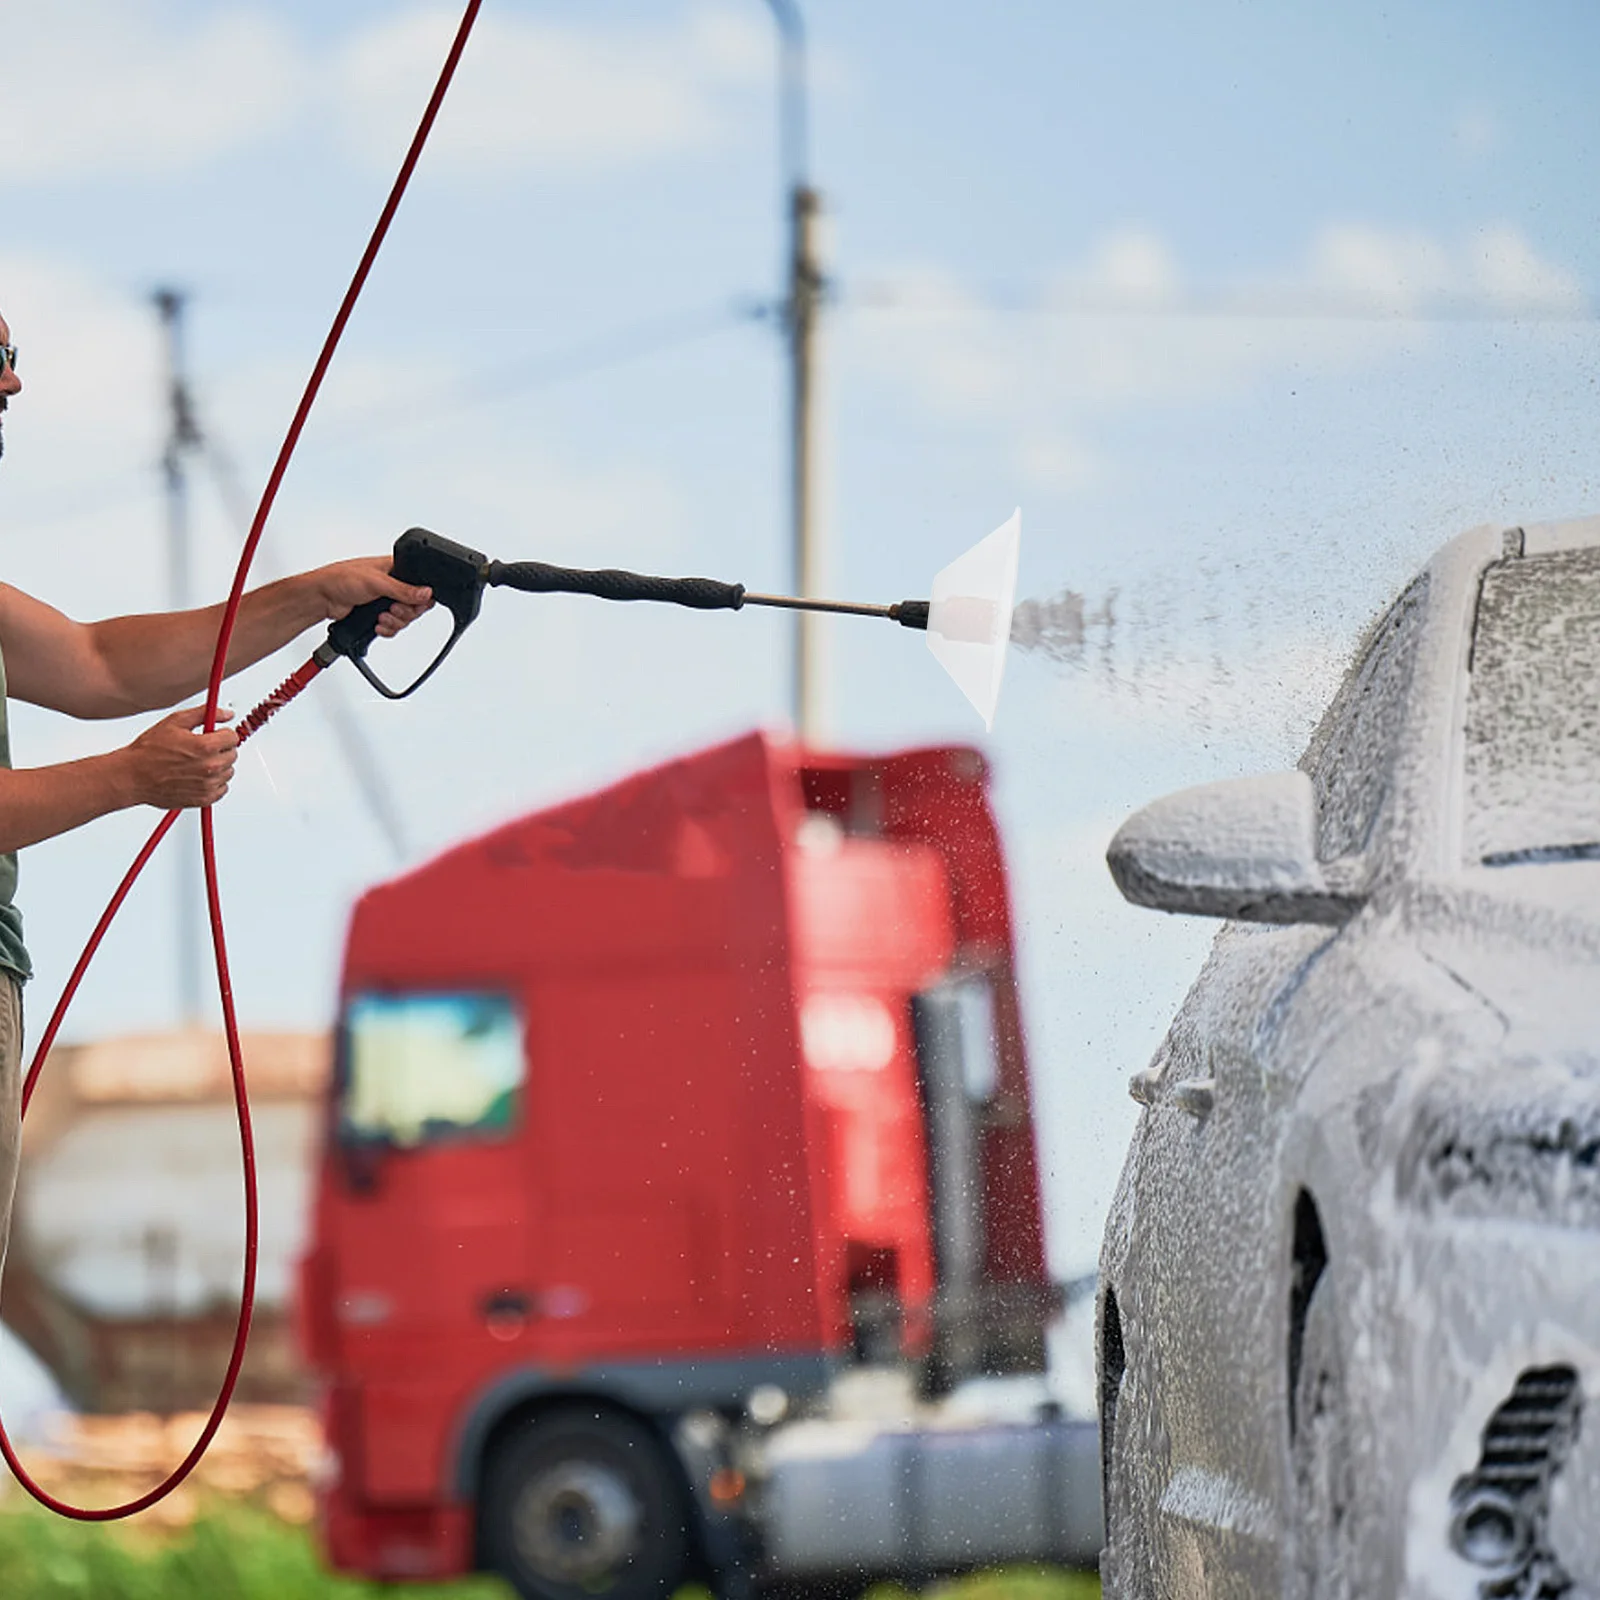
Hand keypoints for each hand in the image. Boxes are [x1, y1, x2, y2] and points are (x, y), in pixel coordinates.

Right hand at [121, 706, 238, 808]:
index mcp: (205, 747)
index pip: (233, 738)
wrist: (132, 776)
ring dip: (218, 766)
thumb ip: (204, 714)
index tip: (214, 735)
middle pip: (232, 754)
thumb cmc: (148, 751)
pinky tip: (197, 775)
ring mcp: (208, 785)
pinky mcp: (203, 799)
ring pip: (228, 771)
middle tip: (202, 748)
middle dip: (220, 749)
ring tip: (196, 762)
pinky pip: (222, 788)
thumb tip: (225, 713)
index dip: (222, 734)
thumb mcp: (175, 722)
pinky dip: (214, 782)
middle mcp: (210, 767)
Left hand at [314, 557, 433, 638]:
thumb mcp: (377, 582)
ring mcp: (385, 600)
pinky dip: (387, 629)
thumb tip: (426, 592)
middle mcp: (392, 585)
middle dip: (404, 613)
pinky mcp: (378, 615)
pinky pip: (393, 627)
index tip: (413, 604)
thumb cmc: (341, 579)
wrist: (322, 598)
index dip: (420, 598)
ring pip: (404, 619)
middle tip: (392, 609)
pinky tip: (376, 625)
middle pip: (415, 606)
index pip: (420, 585)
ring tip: (380, 617)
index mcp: (395, 569)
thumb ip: (403, 589)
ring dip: (394, 622)